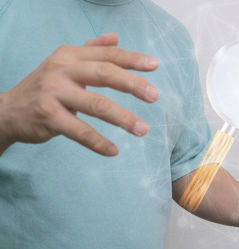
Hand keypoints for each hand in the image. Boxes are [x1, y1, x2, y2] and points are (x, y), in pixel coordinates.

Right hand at [0, 33, 159, 155]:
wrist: (8, 110)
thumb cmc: (45, 87)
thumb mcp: (65, 63)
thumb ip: (91, 50)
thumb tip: (115, 37)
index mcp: (70, 55)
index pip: (107, 54)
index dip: (132, 58)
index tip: (155, 65)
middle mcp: (61, 70)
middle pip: (105, 74)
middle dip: (133, 85)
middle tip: (155, 96)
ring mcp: (54, 93)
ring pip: (96, 105)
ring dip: (123, 118)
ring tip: (143, 129)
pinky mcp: (48, 117)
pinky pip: (80, 131)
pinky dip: (98, 142)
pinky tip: (114, 151)